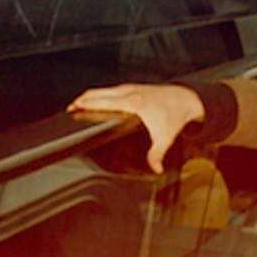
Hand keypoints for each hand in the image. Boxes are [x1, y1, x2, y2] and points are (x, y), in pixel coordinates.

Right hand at [67, 82, 203, 173]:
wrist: (187, 99)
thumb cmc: (175, 115)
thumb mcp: (166, 138)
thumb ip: (157, 154)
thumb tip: (156, 169)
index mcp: (133, 102)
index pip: (102, 101)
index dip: (85, 104)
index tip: (72, 109)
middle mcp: (129, 92)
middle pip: (98, 93)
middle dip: (82, 100)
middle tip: (69, 109)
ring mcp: (131, 87)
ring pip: (103, 89)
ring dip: (90, 96)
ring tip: (78, 104)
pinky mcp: (133, 87)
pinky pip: (111, 89)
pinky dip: (100, 94)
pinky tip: (97, 101)